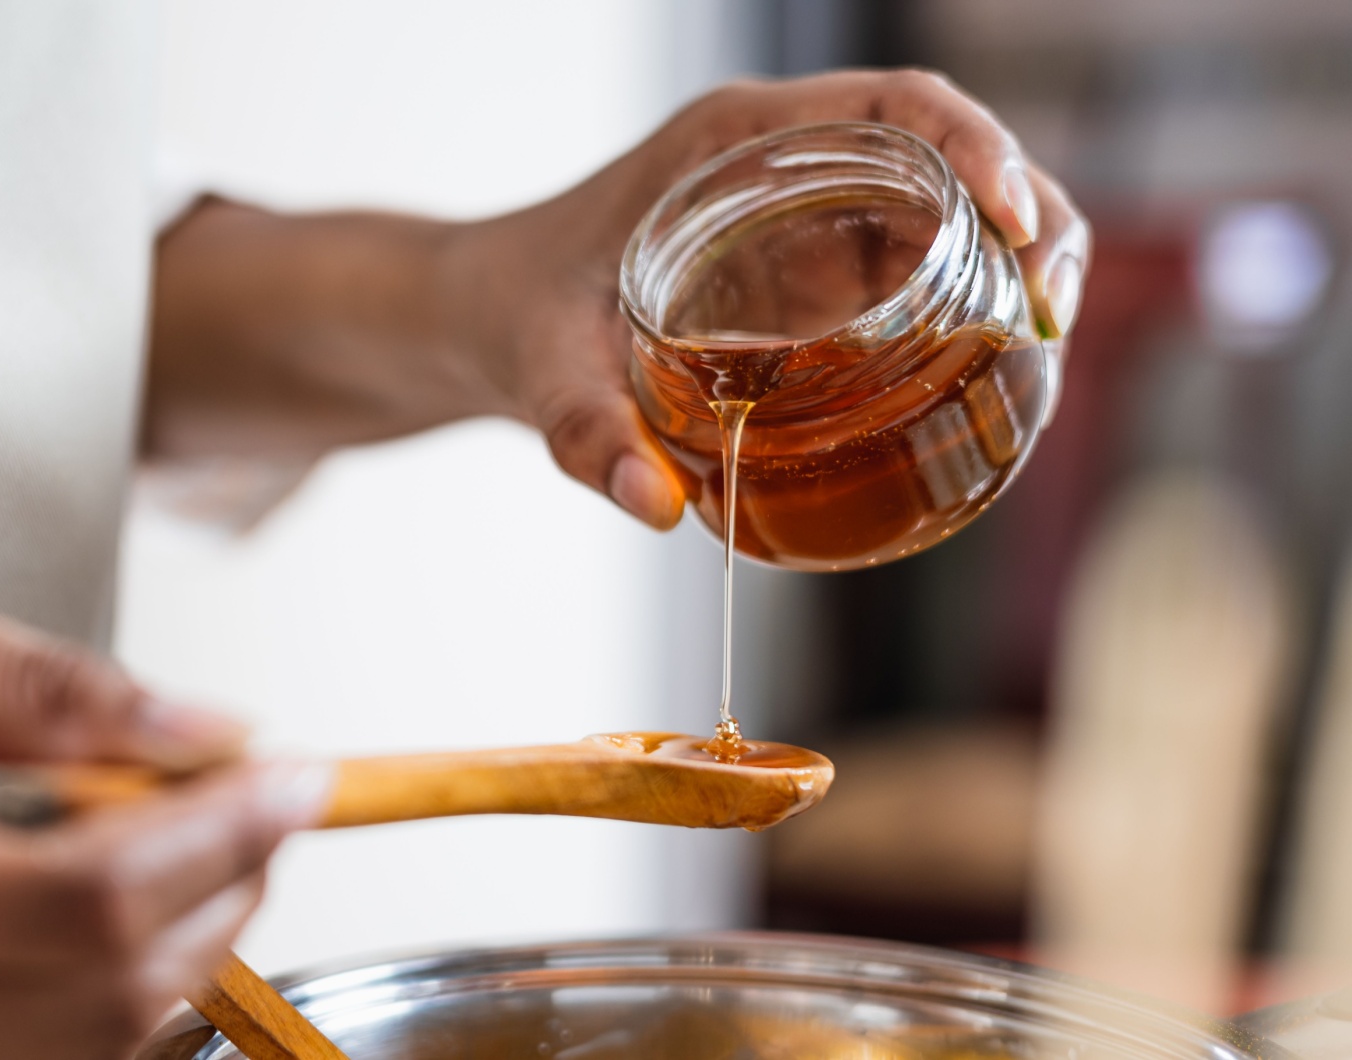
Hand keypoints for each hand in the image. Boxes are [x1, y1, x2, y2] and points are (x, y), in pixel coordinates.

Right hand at [0, 582, 327, 1059]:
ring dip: (181, 950)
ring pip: (82, 1052)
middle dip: (224, 892)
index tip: (299, 777)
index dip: (223, 836)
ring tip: (187, 850)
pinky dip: (106, 999)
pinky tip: (103, 921)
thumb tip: (202, 728)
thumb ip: (21, 683)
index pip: (81, 898)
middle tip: (258, 807)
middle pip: (103, 996)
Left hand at [454, 69, 1091, 528]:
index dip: (977, 142)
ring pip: (949, 217)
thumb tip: (660, 505)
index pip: (892, 103)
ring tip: (1043, 355)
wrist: (486, 319)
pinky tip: (989, 382)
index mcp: (733, 142)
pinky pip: (916, 277)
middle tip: (1053, 314)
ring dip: (1016, 270)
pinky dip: (969, 316)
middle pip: (950, 156)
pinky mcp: (811, 276)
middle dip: (1029, 218)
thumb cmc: (513, 314)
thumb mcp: (541, 370)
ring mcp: (806, 219)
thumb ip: (588, 434)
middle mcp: (786, 165)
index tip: (1013, 218)